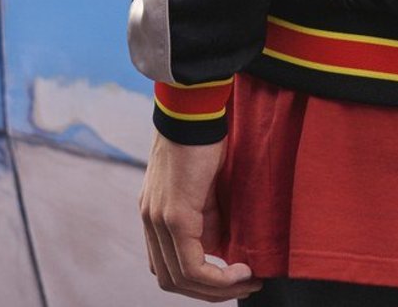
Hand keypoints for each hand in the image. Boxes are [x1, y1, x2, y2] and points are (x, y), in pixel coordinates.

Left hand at [139, 131, 261, 299]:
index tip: (230, 276)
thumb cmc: (204, 137)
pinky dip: (216, 278)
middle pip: (170, 280)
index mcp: (154, 213)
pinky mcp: (174, 216)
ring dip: (217, 289)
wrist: (193, 109)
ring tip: (247, 281)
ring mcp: (158, 220)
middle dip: (209, 292)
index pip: (166, 265)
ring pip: (180, 278)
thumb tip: (221, 245)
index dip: (197, 280)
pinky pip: (191, 265)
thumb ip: (207, 215)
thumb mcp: (204, 184)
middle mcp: (150, 220)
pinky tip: (240, 271)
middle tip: (243, 285)